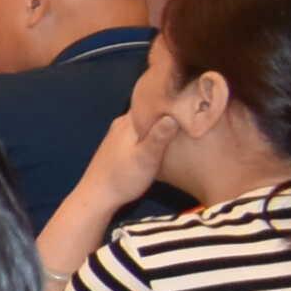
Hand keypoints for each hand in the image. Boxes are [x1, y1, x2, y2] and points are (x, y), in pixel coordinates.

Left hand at [69, 100, 182, 215]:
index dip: (169, 97)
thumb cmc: (123, 178)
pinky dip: (152, 132)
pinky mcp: (119, 146)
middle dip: (167, 108)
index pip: (150, 99)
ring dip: (159, 121)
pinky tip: (164, 138)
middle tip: (192, 108)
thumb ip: (158, 137)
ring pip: (144, 121)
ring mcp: (119, 135)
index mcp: (127, 122)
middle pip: (148, 110)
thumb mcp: (145, 158)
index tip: (190, 94)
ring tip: (183, 121)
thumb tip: (172, 115)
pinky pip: (140, 132)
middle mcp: (121, 124)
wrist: (97, 196)